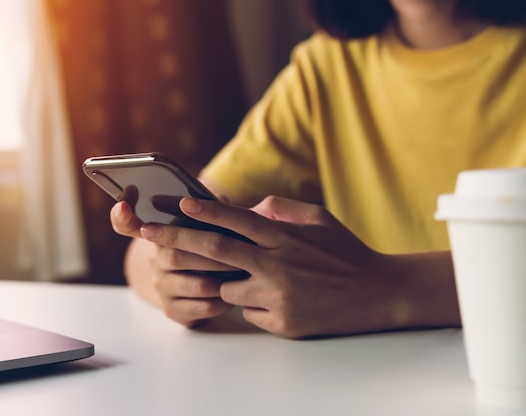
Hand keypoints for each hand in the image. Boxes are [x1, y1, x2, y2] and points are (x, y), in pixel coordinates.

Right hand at [111, 195, 239, 325]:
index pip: (127, 225)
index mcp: (160, 235)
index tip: (123, 206)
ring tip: (243, 271)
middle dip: (211, 253)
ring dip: (222, 278)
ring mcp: (163, 288)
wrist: (209, 289)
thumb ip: (213, 211)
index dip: (122, 217)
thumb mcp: (211, 226)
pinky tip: (234, 294)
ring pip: (196, 284)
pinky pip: (202, 307)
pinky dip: (222, 300)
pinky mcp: (174, 311)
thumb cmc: (213, 249)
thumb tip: (220, 199)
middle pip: (175, 256)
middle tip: (239, 248)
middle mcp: (156, 261)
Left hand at [140, 196, 421, 338]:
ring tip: (243, 276)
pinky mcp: (281, 323)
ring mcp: (276, 297)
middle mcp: (275, 265)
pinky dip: (252, 303)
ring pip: (227, 288)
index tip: (178, 203)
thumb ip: (280, 210)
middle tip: (147, 233)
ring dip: (224, 281)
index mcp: (283, 237)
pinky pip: (248, 311)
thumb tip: (248, 209)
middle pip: (215, 251)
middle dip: (175, 240)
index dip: (203, 211)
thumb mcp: (318, 218)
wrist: (378, 294)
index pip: (234, 220)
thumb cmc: (346, 252)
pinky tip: (279, 298)